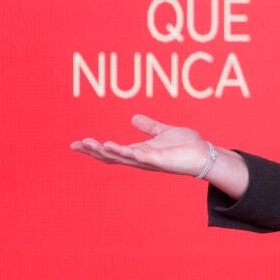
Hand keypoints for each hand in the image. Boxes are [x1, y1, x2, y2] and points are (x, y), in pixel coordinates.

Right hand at [71, 114, 210, 176]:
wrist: (204, 154)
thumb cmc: (186, 146)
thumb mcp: (163, 132)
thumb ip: (149, 127)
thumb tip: (134, 118)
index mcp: (139, 151)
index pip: (112, 152)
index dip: (94, 148)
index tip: (76, 143)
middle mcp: (140, 158)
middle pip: (111, 157)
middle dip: (93, 151)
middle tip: (75, 145)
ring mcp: (148, 161)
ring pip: (120, 157)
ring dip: (104, 151)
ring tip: (88, 144)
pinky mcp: (158, 160)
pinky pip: (138, 156)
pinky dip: (124, 151)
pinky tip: (112, 145)